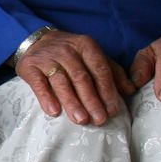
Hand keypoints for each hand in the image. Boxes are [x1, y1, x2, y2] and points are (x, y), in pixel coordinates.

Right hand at [16, 29, 134, 125]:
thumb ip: (111, 71)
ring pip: (62, 82)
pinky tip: (54, 112)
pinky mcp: (30, 67)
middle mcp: (68, 51)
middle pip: (82, 78)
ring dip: (72, 102)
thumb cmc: (68, 53)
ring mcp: (48, 58)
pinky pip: (39, 84)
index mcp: (87, 46)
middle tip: (99, 119)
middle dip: (92, 100)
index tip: (112, 110)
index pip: (100, 70)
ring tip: (81, 120)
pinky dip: (46, 98)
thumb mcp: (92, 56)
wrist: (35, 41)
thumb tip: (130, 90)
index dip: (107, 91)